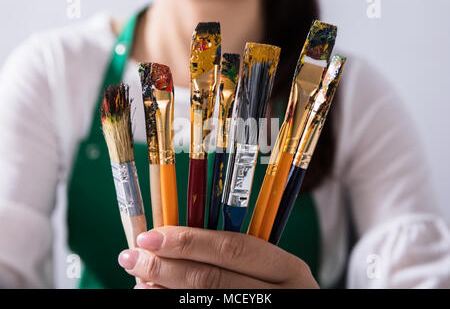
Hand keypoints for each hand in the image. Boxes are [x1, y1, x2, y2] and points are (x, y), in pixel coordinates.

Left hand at [118, 226, 318, 288]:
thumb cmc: (277, 290)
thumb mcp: (271, 270)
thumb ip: (234, 254)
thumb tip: (173, 239)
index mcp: (288, 269)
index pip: (232, 249)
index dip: (188, 241)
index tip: (151, 236)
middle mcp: (279, 296)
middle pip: (212, 280)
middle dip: (165, 266)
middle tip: (132, 257)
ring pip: (203, 302)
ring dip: (163, 290)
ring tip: (138, 278)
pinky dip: (172, 305)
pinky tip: (154, 296)